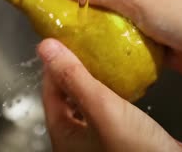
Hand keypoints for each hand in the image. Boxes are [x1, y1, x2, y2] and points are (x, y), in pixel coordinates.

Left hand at [37, 38, 181, 151]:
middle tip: (85, 45)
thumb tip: (46, 47)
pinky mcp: (121, 138)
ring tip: (102, 57)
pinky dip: (112, 94)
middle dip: (74, 72)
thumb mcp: (100, 107)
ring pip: (89, 104)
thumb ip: (74, 77)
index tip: (64, 41)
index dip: (54, 65)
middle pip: (67, 98)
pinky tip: (122, 81)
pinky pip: (109, 111)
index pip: (49, 92)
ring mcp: (99, 141)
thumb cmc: (134, 148)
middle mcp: (77, 141)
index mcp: (63, 137)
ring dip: (94, 82)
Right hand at [53, 0, 181, 79]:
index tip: (46, 13)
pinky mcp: (148, 47)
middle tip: (56, 40)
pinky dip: (110, 58)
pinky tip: (96, 67)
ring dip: (93, 43)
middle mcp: (134, 1)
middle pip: (96, 11)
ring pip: (107, 33)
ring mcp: (141, 25)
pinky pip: (122, 51)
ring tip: (70, 56)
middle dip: (78, 24)